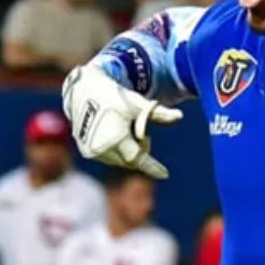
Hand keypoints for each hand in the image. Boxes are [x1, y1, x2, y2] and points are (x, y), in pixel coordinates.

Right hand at [62, 64, 182, 177]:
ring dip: (127, 150)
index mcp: (115, 139)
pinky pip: (108, 157)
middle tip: (141, 131)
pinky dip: (116, 150)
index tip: (166, 175)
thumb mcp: (138, 105)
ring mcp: (91, 151)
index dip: (153, 167)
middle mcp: (102, 149)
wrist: (83, 89)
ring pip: (120, 160)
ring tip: (124, 128)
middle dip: (140, 150)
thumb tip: (180, 116)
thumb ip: (159, 114)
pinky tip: (114, 131)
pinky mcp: (85, 151)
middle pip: (130, 160)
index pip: (138, 159)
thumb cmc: (114, 95)